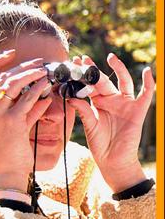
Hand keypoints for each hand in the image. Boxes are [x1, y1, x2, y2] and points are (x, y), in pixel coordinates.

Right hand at [0, 50, 51, 191]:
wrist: (4, 173)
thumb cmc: (3, 149)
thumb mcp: (1, 126)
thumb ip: (16, 109)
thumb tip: (37, 95)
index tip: (12, 53)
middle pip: (4, 77)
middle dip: (23, 67)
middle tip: (39, 63)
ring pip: (15, 84)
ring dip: (32, 75)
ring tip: (45, 71)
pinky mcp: (12, 122)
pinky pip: (29, 100)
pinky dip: (39, 91)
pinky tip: (47, 88)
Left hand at [68, 53, 154, 191]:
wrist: (113, 160)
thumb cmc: (99, 143)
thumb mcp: (89, 125)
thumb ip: (82, 110)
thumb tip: (70, 96)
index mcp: (98, 102)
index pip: (90, 85)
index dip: (83, 75)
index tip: (74, 63)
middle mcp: (111, 100)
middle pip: (103, 80)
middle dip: (94, 70)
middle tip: (84, 60)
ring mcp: (125, 104)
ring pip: (123, 81)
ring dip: (118, 69)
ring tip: (110, 57)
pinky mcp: (138, 110)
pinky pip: (145, 95)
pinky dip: (148, 83)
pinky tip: (146, 71)